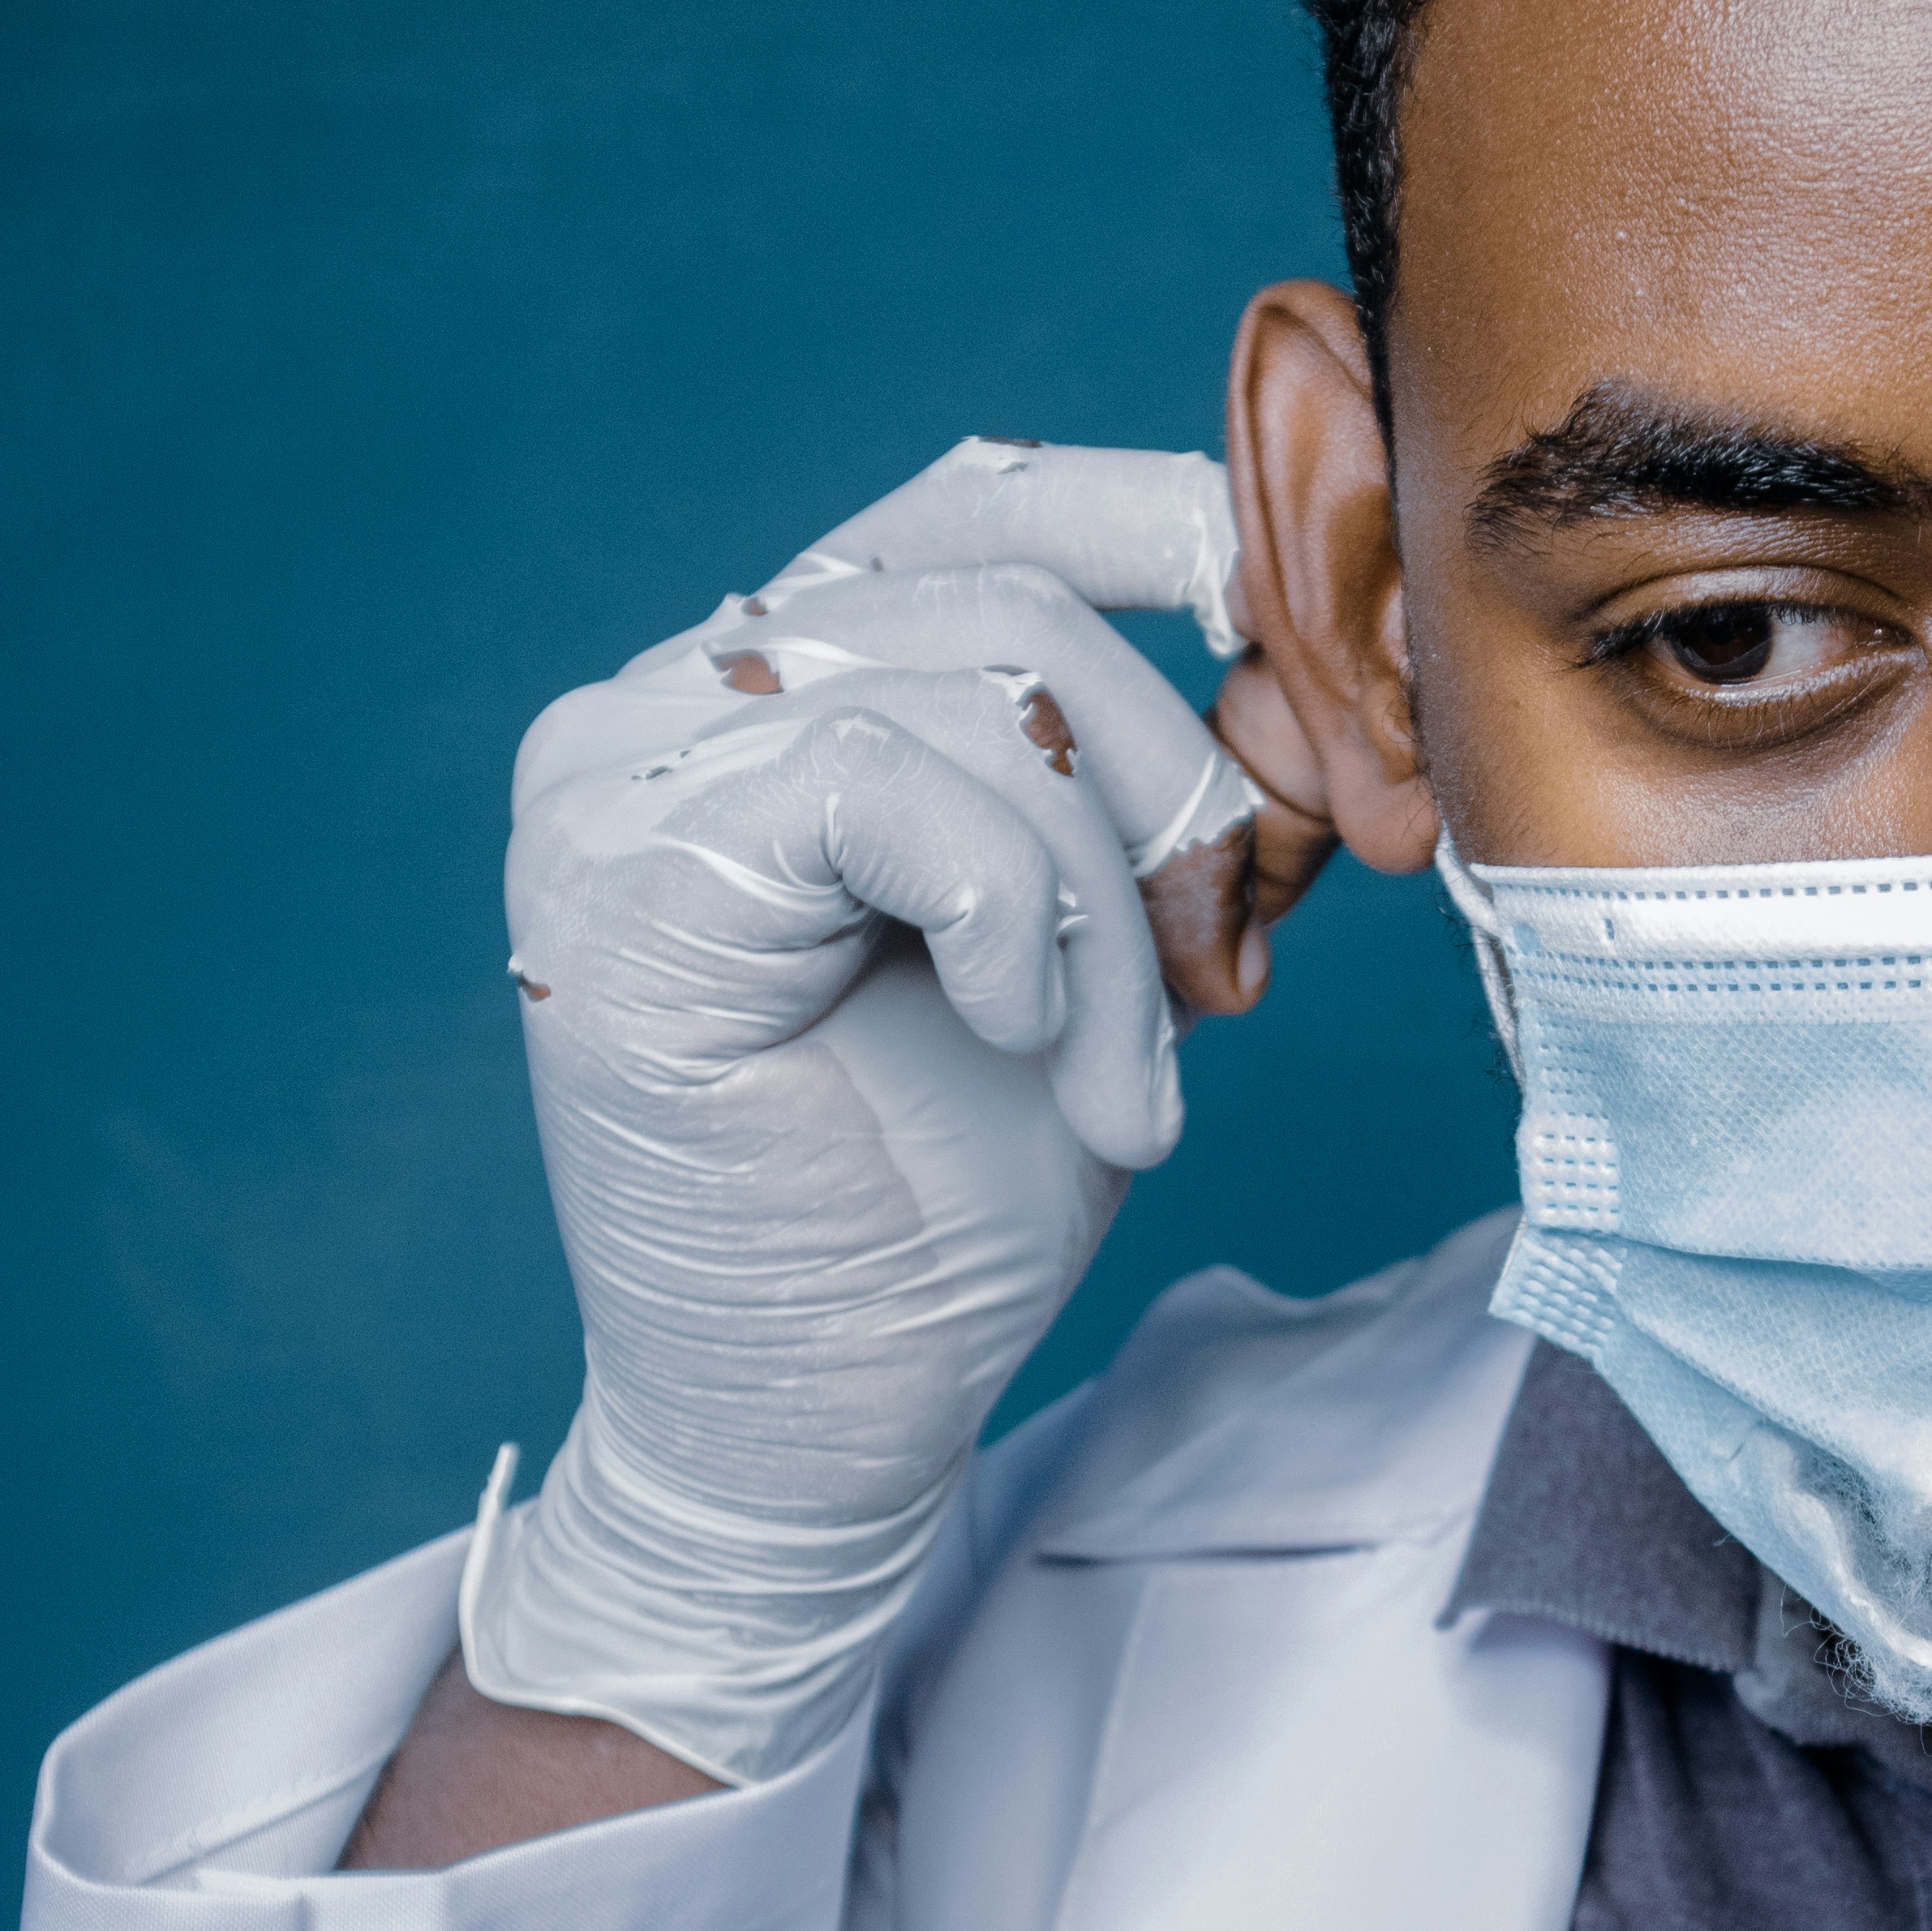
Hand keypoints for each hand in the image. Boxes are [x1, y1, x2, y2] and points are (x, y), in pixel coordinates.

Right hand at [458, 439, 1268, 1785]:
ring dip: (1111, 903)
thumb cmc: (946, 1202)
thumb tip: (1312, 660)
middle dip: (1174, 779)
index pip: (974, 508)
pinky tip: (1021, 1041)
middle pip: (1007, 594)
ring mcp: (618, 777)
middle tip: (1236, 968)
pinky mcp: (620, 879)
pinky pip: (883, 782)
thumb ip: (1157, 799)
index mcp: (775, 694)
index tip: (1298, 609)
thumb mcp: (1107, 953)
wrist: (819, 1422)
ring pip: (974, 690)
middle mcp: (670, 702)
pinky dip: (1008, 915)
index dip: (1157, 517)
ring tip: (1132, 1073)